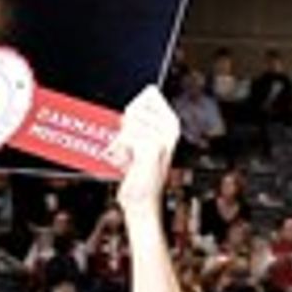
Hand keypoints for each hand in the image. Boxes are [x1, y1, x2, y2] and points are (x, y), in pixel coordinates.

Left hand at [106, 85, 178, 209]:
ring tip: (130, 160)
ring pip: (127, 125)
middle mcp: (171, 128)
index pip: (148, 94)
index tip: (134, 130)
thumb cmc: (137, 172)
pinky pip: (124, 137)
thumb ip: (140, 115)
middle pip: (134, 109)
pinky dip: (120, 152)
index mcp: (171, 122)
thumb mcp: (138, 139)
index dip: (133, 112)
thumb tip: (147, 90)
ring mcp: (162, 137)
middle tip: (132, 151)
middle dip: (125, 130)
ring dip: (121, 144)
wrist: (141, 201)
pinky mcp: (151, 148)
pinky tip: (128, 164)